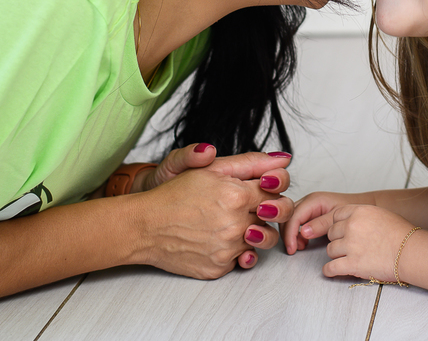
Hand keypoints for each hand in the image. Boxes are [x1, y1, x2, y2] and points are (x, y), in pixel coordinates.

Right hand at [127, 146, 294, 276]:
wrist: (144, 226)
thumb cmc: (173, 195)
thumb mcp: (210, 169)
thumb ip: (250, 162)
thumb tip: (283, 159)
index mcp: (236, 196)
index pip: (276, 190)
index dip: (270, 188)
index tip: (260, 188)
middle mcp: (235, 225)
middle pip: (274, 218)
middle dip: (268, 211)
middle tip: (252, 207)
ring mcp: (227, 250)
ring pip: (261, 241)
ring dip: (254, 232)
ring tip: (236, 224)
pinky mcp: (218, 269)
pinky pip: (241, 260)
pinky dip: (235, 250)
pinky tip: (219, 239)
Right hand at [283, 191, 362, 253]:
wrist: (363, 207)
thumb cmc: (354, 209)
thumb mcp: (338, 218)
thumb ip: (321, 224)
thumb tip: (304, 233)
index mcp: (314, 200)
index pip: (294, 216)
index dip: (290, 233)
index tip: (292, 248)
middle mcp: (308, 201)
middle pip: (288, 216)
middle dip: (288, 234)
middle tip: (293, 249)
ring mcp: (308, 207)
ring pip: (290, 219)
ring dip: (291, 234)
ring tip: (300, 246)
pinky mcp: (310, 214)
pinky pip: (296, 222)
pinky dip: (296, 234)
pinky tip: (303, 243)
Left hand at [319, 205, 417, 283]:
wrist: (411, 252)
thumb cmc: (402, 235)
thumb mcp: (382, 214)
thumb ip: (364, 216)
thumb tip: (353, 221)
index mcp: (359, 212)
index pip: (336, 215)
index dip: (338, 224)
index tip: (341, 231)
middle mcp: (352, 226)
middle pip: (331, 232)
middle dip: (337, 240)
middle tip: (346, 246)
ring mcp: (351, 245)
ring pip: (330, 250)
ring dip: (336, 255)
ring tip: (345, 258)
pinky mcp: (352, 264)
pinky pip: (331, 268)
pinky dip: (329, 271)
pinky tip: (331, 271)